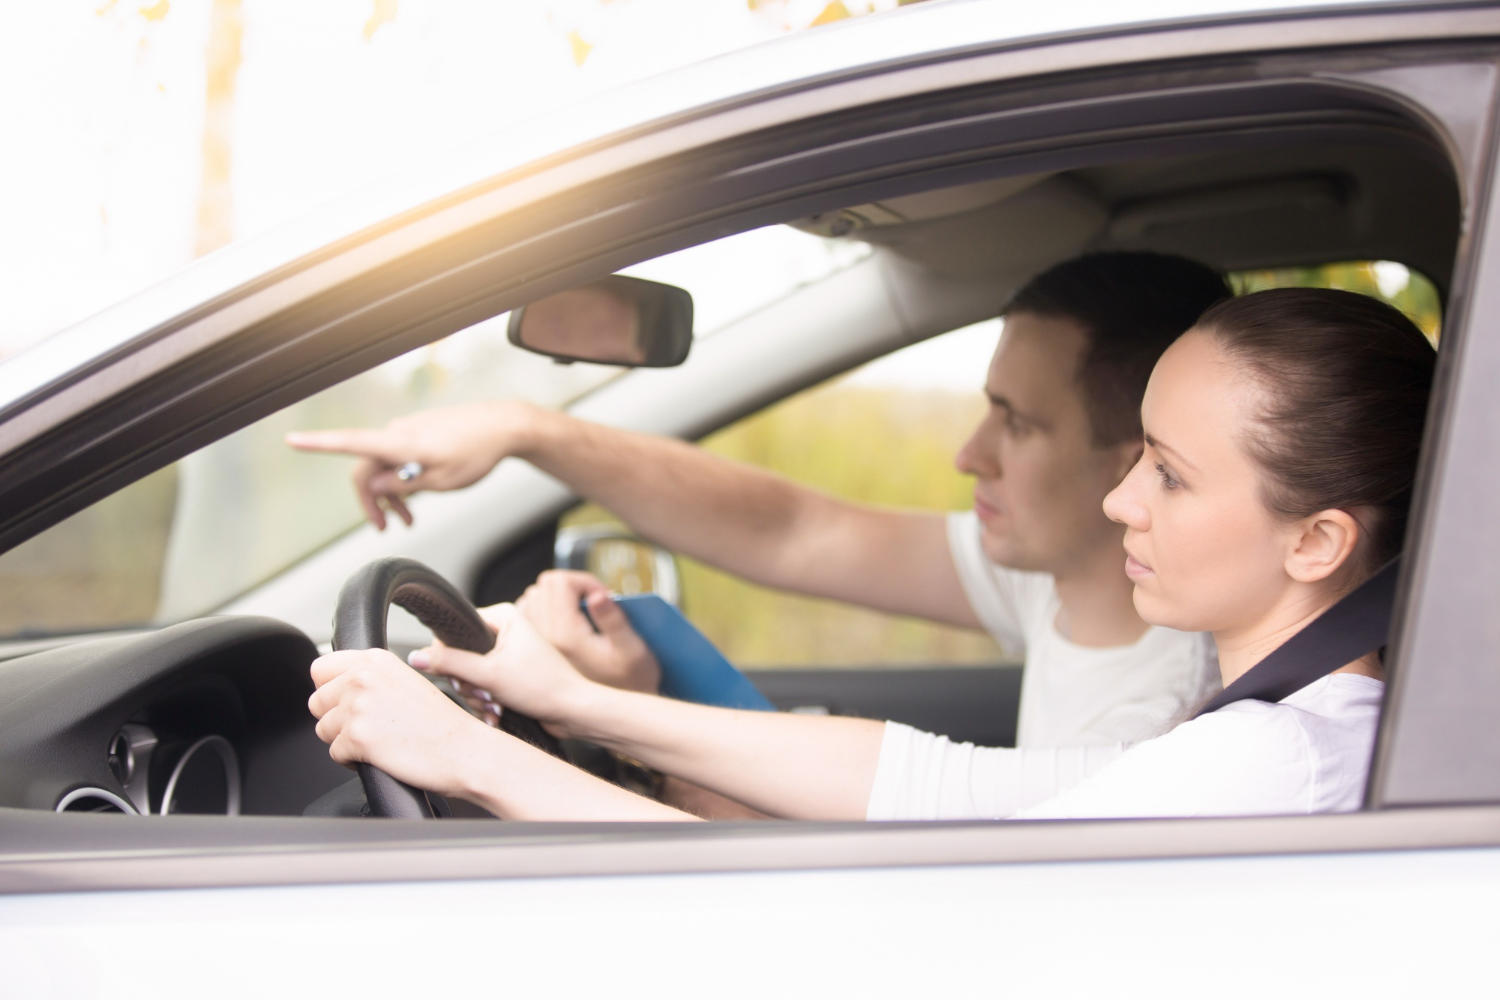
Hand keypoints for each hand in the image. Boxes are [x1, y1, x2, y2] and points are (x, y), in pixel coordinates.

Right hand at [284, 400, 533, 529]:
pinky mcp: (419, 432)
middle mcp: (399, 433)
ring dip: (390, 494)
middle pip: (366, 468)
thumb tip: (373, 486)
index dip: (318, 443)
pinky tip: (416, 499)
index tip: (291, 439)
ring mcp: (408, 431)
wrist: (504, 427)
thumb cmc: (476, 453)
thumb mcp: (441, 481)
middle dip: (372, 500)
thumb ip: (404, 485)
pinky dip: (401, 480)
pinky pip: (398, 457)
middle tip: (385, 528)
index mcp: (401, 443)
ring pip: (384, 465)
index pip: (351, 442)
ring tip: (407, 521)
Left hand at [308, 647, 496, 798]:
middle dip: (335, 719)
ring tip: (377, 742)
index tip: (345, 702)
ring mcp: (358, 706)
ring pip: (323, 730)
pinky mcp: (357, 737)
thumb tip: (334, 687)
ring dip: (344, 741)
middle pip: (316, 702)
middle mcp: (363, 677)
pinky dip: (352, 761)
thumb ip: (369, 678)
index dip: (330, 690)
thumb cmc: (441, 723)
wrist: (464, 751)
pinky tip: (379, 755)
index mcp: (375, 659)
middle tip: (368, 726)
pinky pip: (334, 753)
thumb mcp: (406, 681)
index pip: (320, 668)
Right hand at [408, 603, 599, 738]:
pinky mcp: (509, 673)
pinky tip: (497, 713)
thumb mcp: (488, 675)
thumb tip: (415, 656)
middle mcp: (505, 630)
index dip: (449, 656)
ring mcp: (507, 653)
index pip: (454, 630)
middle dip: (467, 683)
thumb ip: (449, 663)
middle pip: (459, 656)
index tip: (460, 676)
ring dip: (477, 696)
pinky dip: (486, 701)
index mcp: (503, 616)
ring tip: (494, 706)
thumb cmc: (543, 687)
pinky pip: (482, 686)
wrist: (573, 712)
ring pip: (469, 675)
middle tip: (484, 694)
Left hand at [516, 570, 660, 693]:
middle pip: (543, 587)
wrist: (613, 714)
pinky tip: (564, 622)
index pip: (559, 582)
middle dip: (570, 587)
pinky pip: (527, 618)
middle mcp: (542, 640)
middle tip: (593, 603)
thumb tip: (597, 595)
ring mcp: (532, 648)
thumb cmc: (630, 681)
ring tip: (579, 612)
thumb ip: (613, 618)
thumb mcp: (632, 649)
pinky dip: (543, 612)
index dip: (583, 580)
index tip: (602, 596)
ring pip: (531, 600)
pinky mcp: (529, 655)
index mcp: (566, 635)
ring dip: (555, 598)